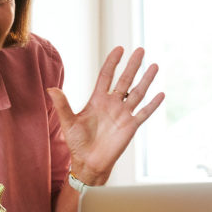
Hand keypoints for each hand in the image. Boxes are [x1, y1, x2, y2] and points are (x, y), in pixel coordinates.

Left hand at [47, 46, 163, 185]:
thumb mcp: (68, 122)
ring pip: (137, 93)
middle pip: (125, 80)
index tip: (119, 48)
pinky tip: (161, 93)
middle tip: (140, 49)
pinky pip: (144, 113)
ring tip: (154, 65)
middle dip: (132, 65)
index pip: (106, 76)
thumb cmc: (77, 143)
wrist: (88, 162)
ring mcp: (123, 114)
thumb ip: (62, 105)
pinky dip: (152, 104)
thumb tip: (50, 89)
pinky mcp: (131, 126)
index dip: (112, 62)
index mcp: (97, 100)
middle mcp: (112, 104)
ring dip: (146, 80)